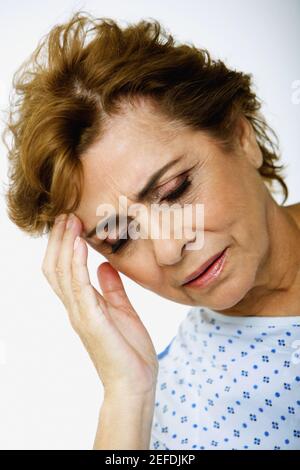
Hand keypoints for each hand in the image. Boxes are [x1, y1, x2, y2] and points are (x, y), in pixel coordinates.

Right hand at [41, 213, 158, 396]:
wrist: (135, 383)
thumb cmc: (129, 350)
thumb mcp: (122, 311)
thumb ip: (112, 289)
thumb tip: (105, 266)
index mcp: (83, 305)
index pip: (63, 269)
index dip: (64, 245)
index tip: (72, 221)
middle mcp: (76, 307)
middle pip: (55, 267)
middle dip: (59, 239)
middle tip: (66, 214)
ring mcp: (80, 314)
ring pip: (62, 273)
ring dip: (65, 245)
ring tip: (70, 221)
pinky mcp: (91, 321)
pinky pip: (79, 287)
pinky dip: (77, 263)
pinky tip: (81, 245)